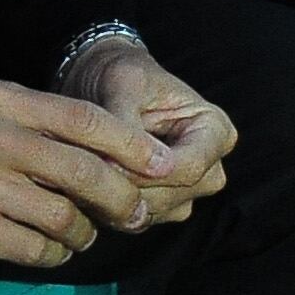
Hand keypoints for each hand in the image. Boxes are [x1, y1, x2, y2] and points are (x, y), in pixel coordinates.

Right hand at [0, 77, 178, 269]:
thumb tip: (114, 156)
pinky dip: (52, 254)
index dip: (133, 145)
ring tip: (77, 235)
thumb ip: (34, 123)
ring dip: (83, 233)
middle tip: (138, 214)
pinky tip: (44, 249)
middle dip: (124, 199)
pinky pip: (36, 250)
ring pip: (65, 217)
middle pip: (86, 171)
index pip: (83, 118)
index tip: (165, 164)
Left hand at [63, 38, 233, 223]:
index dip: (145, 170)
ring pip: (150, 211)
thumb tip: (115, 164)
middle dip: (125, 185)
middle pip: (172, 195)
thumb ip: (124, 124)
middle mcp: (209, 168)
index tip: (106, 160)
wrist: (105, 84)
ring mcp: (186, 193)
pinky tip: (83, 184)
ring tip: (80, 170)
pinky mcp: (159, 207)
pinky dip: (105, 205)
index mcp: (214, 131)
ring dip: (112, 197)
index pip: (189, 167)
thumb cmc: (122, 76)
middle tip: (82, 166)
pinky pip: (133, 219)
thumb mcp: (123, 83)